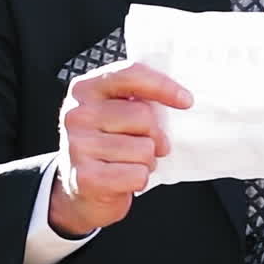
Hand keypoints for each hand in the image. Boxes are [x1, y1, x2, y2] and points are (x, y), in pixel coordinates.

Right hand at [50, 61, 191, 237]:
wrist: (82, 189)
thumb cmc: (107, 145)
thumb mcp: (114, 112)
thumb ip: (136, 99)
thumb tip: (180, 98)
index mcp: (85, 89)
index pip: (130, 74)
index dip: (163, 86)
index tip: (186, 100)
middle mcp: (77, 114)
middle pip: (143, 116)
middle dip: (156, 135)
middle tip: (148, 145)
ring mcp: (78, 146)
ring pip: (144, 149)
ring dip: (147, 161)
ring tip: (130, 163)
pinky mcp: (86, 178)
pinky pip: (137, 175)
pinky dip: (139, 180)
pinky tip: (123, 179)